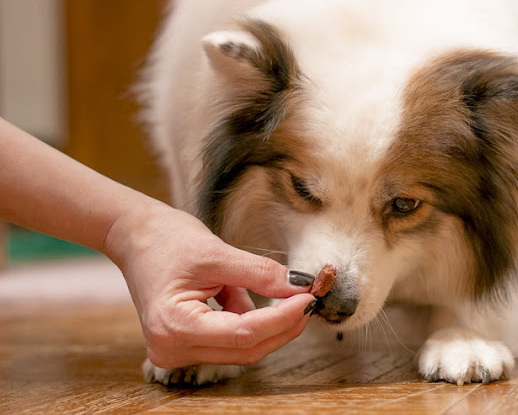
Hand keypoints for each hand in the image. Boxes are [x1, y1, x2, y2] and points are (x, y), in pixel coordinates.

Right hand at [104, 203, 315, 367]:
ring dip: (267, 322)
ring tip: (265, 286)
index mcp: (173, 326)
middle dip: (282, 324)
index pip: (244, 334)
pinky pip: (230, 341)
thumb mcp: (217, 252)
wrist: (135, 237)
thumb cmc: (167, 240)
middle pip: (246, 349)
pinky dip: (248, 321)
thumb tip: (300, 287)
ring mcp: (176, 351)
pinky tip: (239, 294)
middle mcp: (171, 349)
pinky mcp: (185, 345)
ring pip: (242, 348)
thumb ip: (260, 274)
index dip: (283, 318)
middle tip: (308, 297)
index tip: (310, 298)